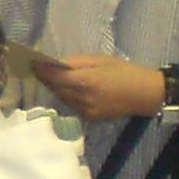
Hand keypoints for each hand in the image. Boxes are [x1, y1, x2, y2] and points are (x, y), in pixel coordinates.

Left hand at [31, 54, 169, 121]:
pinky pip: (71, 104)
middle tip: (37, 67)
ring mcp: (85, 111)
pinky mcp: (89, 117)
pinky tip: (67, 88)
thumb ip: (77, 63)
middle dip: (46, 78)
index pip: (56, 77)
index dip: (42, 70)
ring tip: (50, 76)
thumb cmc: (126, 72)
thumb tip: (56, 63)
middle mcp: (83, 99)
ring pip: (62, 97)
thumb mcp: (101, 60)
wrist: (146, 95)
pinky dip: (66, 95)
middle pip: (56, 88)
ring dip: (55, 87)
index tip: (31, 62)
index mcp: (87, 82)